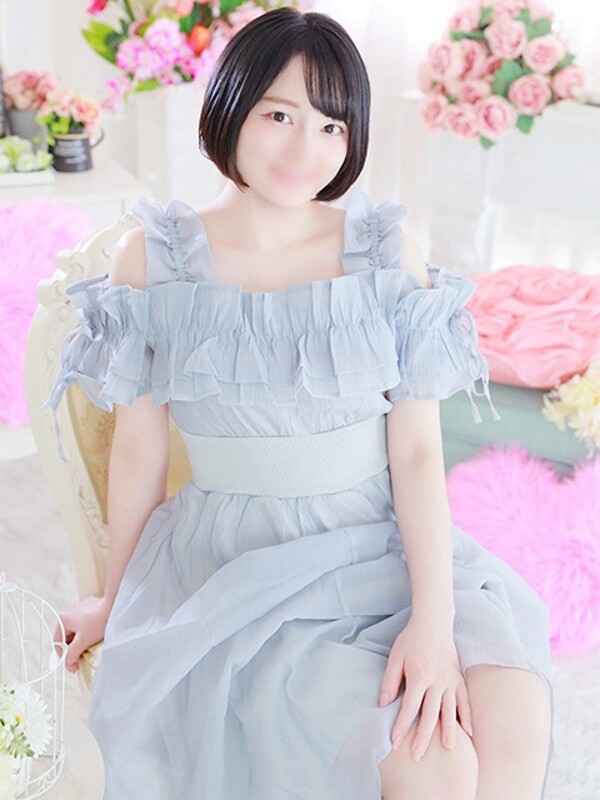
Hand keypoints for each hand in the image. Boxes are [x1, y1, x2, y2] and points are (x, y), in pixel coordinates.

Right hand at [53, 595, 110, 673]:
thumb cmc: (98, 622)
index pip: (58, 642)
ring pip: (78, 630)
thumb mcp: (82, 642)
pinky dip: (90, 631)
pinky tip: (97, 635)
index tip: (73, 665)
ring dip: (82, 640)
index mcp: (63, 619)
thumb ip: (72, 654)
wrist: (115, 606)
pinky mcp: (91, 606)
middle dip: (75, 648)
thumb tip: (69, 663)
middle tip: (83, 657)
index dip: (64, 656)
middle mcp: (70, 612)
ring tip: (92, 646)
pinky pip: (87, 623)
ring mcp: (81, 608)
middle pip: (68, 636)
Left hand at [378, 615, 472, 761]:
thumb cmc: (411, 639)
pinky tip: (468, 732)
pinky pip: (465, 700)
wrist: (433, 621)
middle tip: (417, 756)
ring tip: (447, 749)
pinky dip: (467, 716)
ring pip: (450, 710)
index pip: (409, 708)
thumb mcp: (395, 657)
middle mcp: (437, 681)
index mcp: (419, 676)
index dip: (401, 726)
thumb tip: (384, 704)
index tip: (394, 742)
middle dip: (423, 737)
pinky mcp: (458, 677)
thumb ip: (389, 681)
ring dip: (448, 731)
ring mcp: (450, 680)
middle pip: (430, 714)